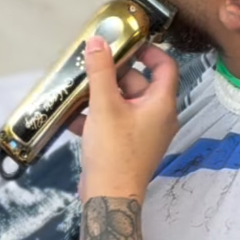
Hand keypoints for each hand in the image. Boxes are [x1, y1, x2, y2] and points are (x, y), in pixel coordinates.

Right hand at [76, 36, 178, 202]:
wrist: (109, 198)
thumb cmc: (114, 153)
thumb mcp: (104, 106)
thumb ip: (101, 71)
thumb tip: (99, 42)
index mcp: (161, 104)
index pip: (165, 66)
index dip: (149, 51)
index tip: (129, 42)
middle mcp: (158, 117)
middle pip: (139, 83)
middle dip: (114, 74)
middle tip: (92, 64)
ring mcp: (144, 132)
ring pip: (124, 102)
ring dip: (102, 94)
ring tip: (78, 89)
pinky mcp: (129, 145)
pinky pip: (116, 120)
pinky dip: (98, 115)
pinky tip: (74, 115)